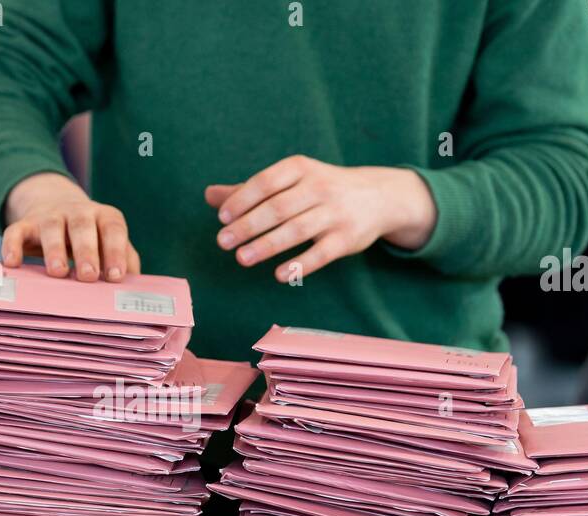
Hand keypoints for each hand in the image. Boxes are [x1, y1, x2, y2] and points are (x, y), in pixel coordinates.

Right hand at [2, 172, 139, 281]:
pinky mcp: (25, 223)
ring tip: (57, 272)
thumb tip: (133, 287)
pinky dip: (12, 245)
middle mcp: (78, 212)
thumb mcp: (109, 243)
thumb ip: (124, 260)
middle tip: (88, 276)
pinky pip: (15, 231)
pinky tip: (12, 263)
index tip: (115, 276)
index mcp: (104, 217)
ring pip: (51, 228)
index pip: (112, 230)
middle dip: (86, 251)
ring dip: (54, 250)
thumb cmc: (90, 237)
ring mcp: (50, 216)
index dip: (115, 251)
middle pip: (83, 227)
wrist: (54, 205)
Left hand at [205, 157, 436, 281]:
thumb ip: (250, 190)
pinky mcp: (347, 239)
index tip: (222, 217)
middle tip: (223, 242)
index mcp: (301, 169)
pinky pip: (321, 254)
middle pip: (278, 208)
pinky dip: (300, 265)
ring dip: (267, 245)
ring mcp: (335, 214)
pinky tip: (279, 275)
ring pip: (297, 230)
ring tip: (241, 259)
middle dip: (248, 225)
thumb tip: (209, 195)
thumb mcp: (290, 180)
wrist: (379, 196)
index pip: (266, 182)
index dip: (242, 200)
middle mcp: (319, 188)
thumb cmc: (321, 188)